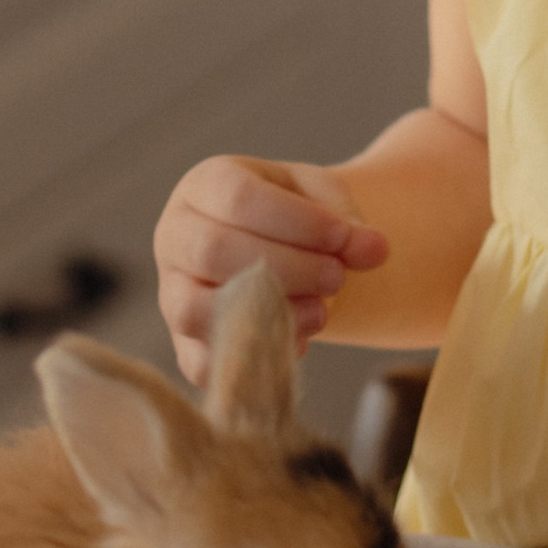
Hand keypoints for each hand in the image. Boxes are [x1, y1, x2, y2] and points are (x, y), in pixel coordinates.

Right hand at [154, 152, 389, 381]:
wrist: (283, 249)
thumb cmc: (298, 216)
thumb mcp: (324, 201)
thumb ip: (347, 222)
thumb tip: (375, 251)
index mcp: (204, 185)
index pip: (237, 198)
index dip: (296, 221)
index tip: (344, 237)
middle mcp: (176, 235)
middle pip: (213, 251)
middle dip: (288, 268)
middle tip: (337, 277)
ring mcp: (172, 292)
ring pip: (194, 308)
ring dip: (267, 313)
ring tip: (321, 311)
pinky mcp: (182, 343)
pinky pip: (199, 362)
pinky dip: (250, 359)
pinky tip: (298, 342)